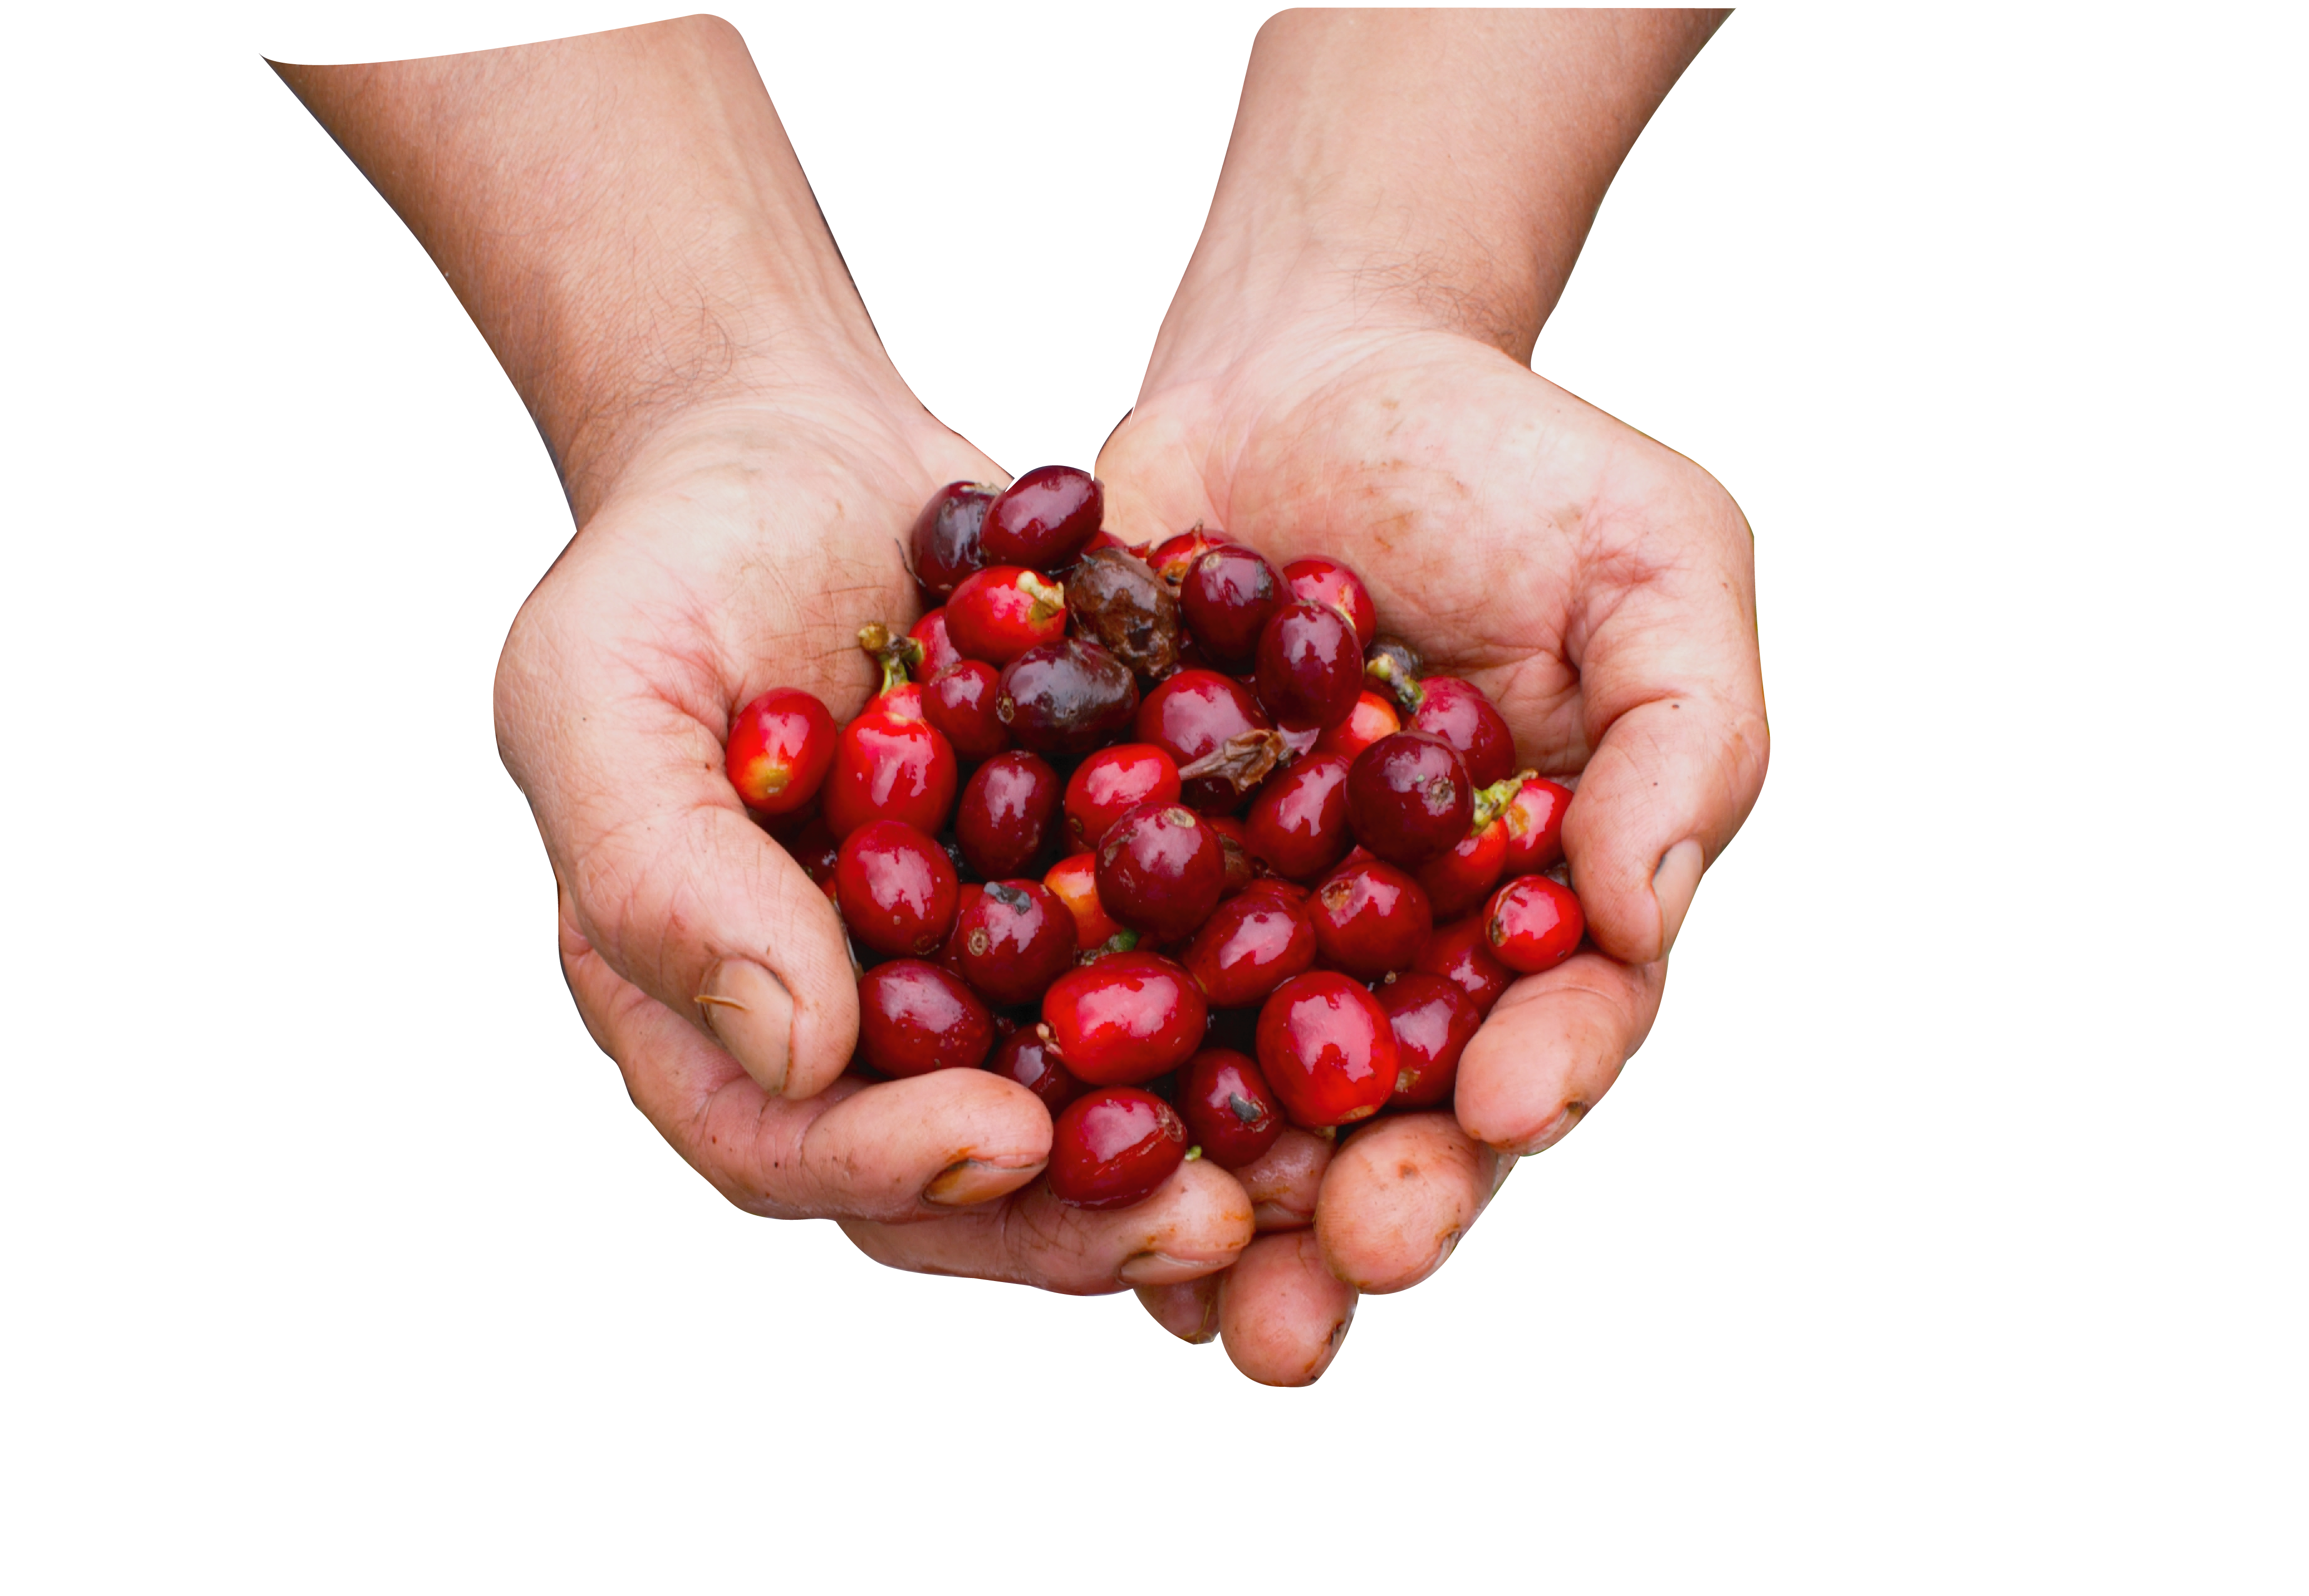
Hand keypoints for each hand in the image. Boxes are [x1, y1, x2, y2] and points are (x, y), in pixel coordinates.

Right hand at [279, 18, 1254, 1294]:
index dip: (888, 1162)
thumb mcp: (601, 691)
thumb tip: (798, 1053)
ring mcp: (966, 966)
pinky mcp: (1075, 894)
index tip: (1006, 1139)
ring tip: (1301, 1163)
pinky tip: (1346, 1007)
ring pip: (1074, 1101)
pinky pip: (1161, 975)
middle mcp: (843, 1018)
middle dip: (1074, 1209)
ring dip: (1187, 1145)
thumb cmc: (668, 562)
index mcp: (702, 1006)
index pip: (779, 1140)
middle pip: (949, 1165)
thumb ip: (663, 873)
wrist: (794, 444)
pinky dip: (1244, 1005)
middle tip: (1207, 1219)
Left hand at [1099, 321, 1766, 1379]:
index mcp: (1535, 906)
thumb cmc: (1515, 463)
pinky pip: (1075, 986)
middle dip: (1348, 1214)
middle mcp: (1388, 948)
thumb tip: (1643, 914)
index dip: (1532, 1084)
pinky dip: (1053, 1061)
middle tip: (1303, 1316)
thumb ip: (1686, 738)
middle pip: (1381, 1111)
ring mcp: (1241, 926)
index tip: (1494, 1117)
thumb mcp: (1657, 563)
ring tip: (1161, 1296)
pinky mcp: (1103, 875)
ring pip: (1223, 1094)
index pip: (1553, 1027)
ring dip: (1191, 1205)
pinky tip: (1029, 1140)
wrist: (1311, 364)